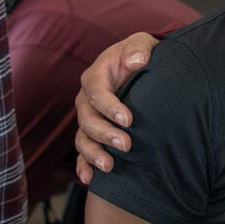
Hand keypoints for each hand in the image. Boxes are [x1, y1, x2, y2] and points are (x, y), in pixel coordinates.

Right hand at [73, 33, 157, 183]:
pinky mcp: (93, 133)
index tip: (128, 119)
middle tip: (126, 145)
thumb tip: (137, 60)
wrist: (140, 67)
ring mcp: (88, 118)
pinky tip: (89, 179)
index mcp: (96, 77)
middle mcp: (87, 100)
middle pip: (88, 119)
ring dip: (93, 154)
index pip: (96, 92)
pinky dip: (84, 165)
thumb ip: (138, 49)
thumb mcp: (141, 44)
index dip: (109, 107)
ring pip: (83, 138)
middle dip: (105, 134)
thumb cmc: (140, 55)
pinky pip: (83, 152)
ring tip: (109, 167)